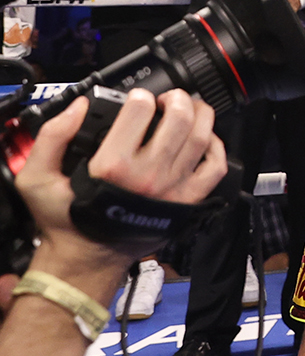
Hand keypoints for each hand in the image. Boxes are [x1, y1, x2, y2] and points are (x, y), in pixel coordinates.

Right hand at [20, 91, 226, 284]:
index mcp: (112, 167)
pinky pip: (215, 168)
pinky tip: (204, 139)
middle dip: (177, 98)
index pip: (139, 111)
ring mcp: (173, 188)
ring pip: (202, 137)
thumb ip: (52, 137)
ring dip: (200, 114)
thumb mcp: (37, 178)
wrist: (86, 259)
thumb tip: (79, 107)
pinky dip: (217, 148)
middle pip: (179, 119)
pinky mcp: (188, 202)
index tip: (136, 98)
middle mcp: (148, 175)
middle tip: (168, 99)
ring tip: (189, 109)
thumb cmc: (66, 220)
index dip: (138, 96)